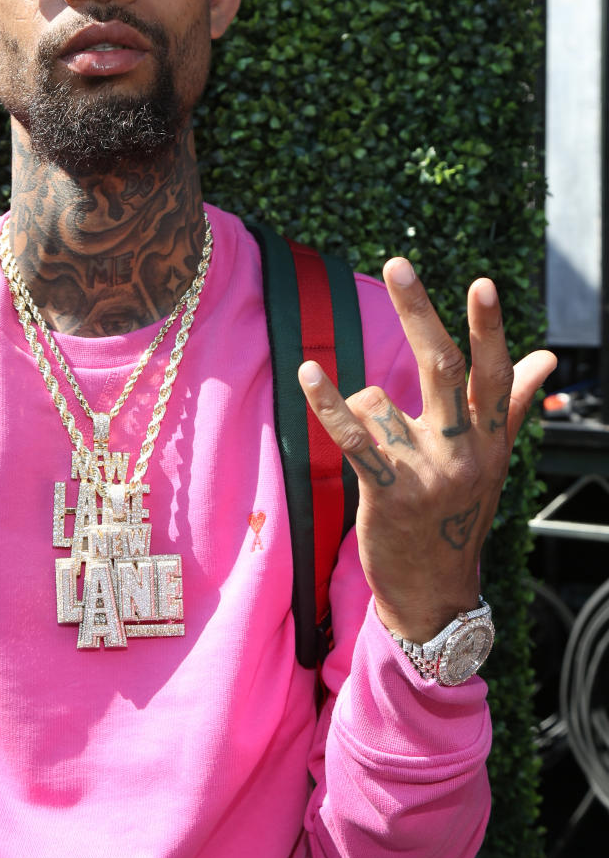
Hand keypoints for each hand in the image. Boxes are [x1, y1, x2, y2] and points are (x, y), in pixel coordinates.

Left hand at [297, 258, 555, 643]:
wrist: (435, 593)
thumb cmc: (458, 516)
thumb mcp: (492, 461)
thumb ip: (511, 404)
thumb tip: (548, 357)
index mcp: (490, 439)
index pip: (493, 373)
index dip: (488, 329)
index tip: (482, 284)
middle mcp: (465, 452)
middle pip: (441, 367)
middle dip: (418, 313)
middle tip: (397, 264)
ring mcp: (428, 473)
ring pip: (380, 401)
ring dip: (361, 407)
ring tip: (373, 445)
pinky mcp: (390, 493)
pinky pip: (354, 437)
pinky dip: (329, 403)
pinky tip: (309, 371)